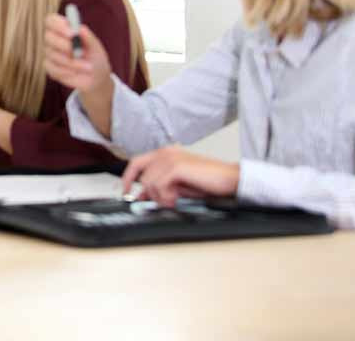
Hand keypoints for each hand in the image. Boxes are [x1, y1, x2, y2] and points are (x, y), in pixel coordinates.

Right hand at [43, 13, 112, 93]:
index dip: (58, 25)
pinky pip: (53, 68)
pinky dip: (67, 71)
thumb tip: (79, 28)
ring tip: (88, 67)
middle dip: (63, 44)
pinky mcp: (50, 68)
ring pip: (53, 55)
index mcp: (63, 28)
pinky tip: (76, 72)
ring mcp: (50, 53)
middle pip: (48, 37)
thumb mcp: (95, 46)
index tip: (72, 32)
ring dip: (72, 62)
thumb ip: (87, 36)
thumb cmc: (94, 55)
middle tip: (78, 51)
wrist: (96, 75)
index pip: (51, 21)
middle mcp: (53, 39)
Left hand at [122, 147, 240, 206]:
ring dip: (158, 196)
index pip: (137, 162)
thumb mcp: (178, 186)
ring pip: (149, 181)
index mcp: (166, 154)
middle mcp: (166, 152)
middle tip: (139, 200)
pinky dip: (165, 196)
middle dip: (136, 186)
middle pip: (137, 168)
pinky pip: (158, 185)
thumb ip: (160, 186)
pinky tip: (176, 199)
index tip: (125, 192)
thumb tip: (142, 195)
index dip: (128, 177)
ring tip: (173, 201)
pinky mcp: (177, 166)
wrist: (229, 179)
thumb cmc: (207, 182)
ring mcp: (171, 158)